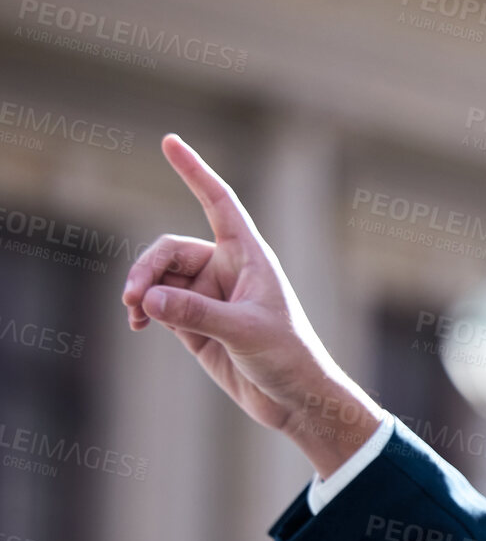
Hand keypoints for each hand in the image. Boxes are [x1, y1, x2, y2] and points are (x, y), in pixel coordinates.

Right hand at [123, 133, 384, 476]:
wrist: (295, 399)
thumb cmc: (286, 357)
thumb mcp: (244, 332)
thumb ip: (195, 314)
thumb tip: (147, 300)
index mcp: (250, 256)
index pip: (218, 203)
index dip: (195, 171)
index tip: (169, 141)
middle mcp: (227, 269)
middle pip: (170, 249)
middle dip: (147, 268)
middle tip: (134, 298)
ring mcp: (208, 295)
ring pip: (159, 278)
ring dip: (141, 292)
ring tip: (135, 315)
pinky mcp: (195, 323)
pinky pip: (158, 305)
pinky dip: (144, 310)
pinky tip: (137, 324)